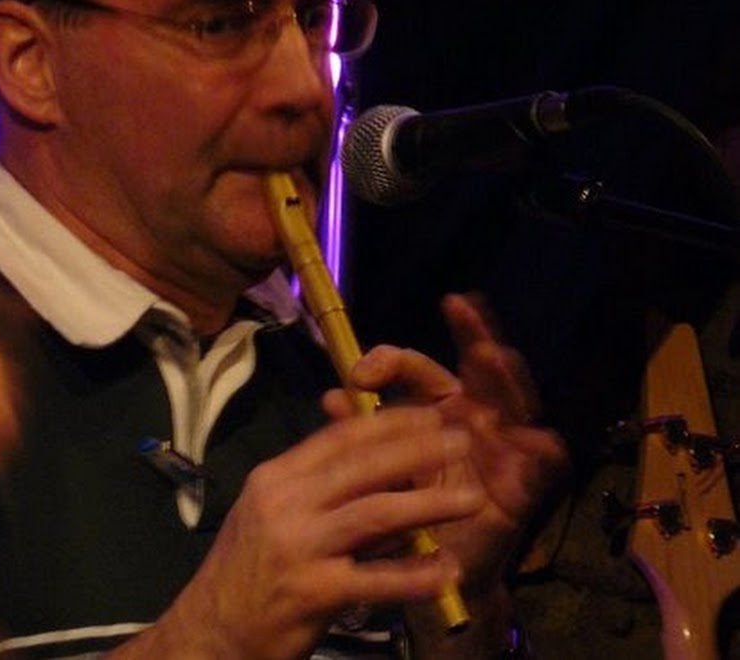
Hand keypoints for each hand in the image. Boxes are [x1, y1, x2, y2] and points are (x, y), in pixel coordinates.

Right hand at [138, 400, 484, 659]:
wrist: (209, 632)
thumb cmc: (244, 568)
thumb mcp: (270, 512)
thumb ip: (317, 485)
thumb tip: (376, 464)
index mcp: (277, 477)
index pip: (339, 437)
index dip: (388, 422)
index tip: (427, 414)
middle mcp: (286, 502)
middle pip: (363, 466)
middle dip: (418, 449)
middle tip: (461, 440)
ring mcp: (299, 546)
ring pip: (375, 513)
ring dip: (429, 504)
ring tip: (471, 499)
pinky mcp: (312, 592)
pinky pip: (375, 579)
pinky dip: (416, 575)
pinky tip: (447, 571)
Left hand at [337, 292, 567, 597]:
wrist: (426, 568)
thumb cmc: (406, 504)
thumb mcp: (379, 465)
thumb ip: (359, 432)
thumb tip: (331, 396)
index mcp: (435, 404)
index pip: (415, 368)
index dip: (389, 361)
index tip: (358, 376)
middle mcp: (473, 415)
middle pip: (477, 367)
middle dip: (472, 334)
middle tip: (460, 307)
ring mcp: (501, 445)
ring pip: (513, 399)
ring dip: (505, 376)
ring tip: (492, 355)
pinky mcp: (523, 485)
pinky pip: (545, 463)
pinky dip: (545, 452)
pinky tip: (541, 440)